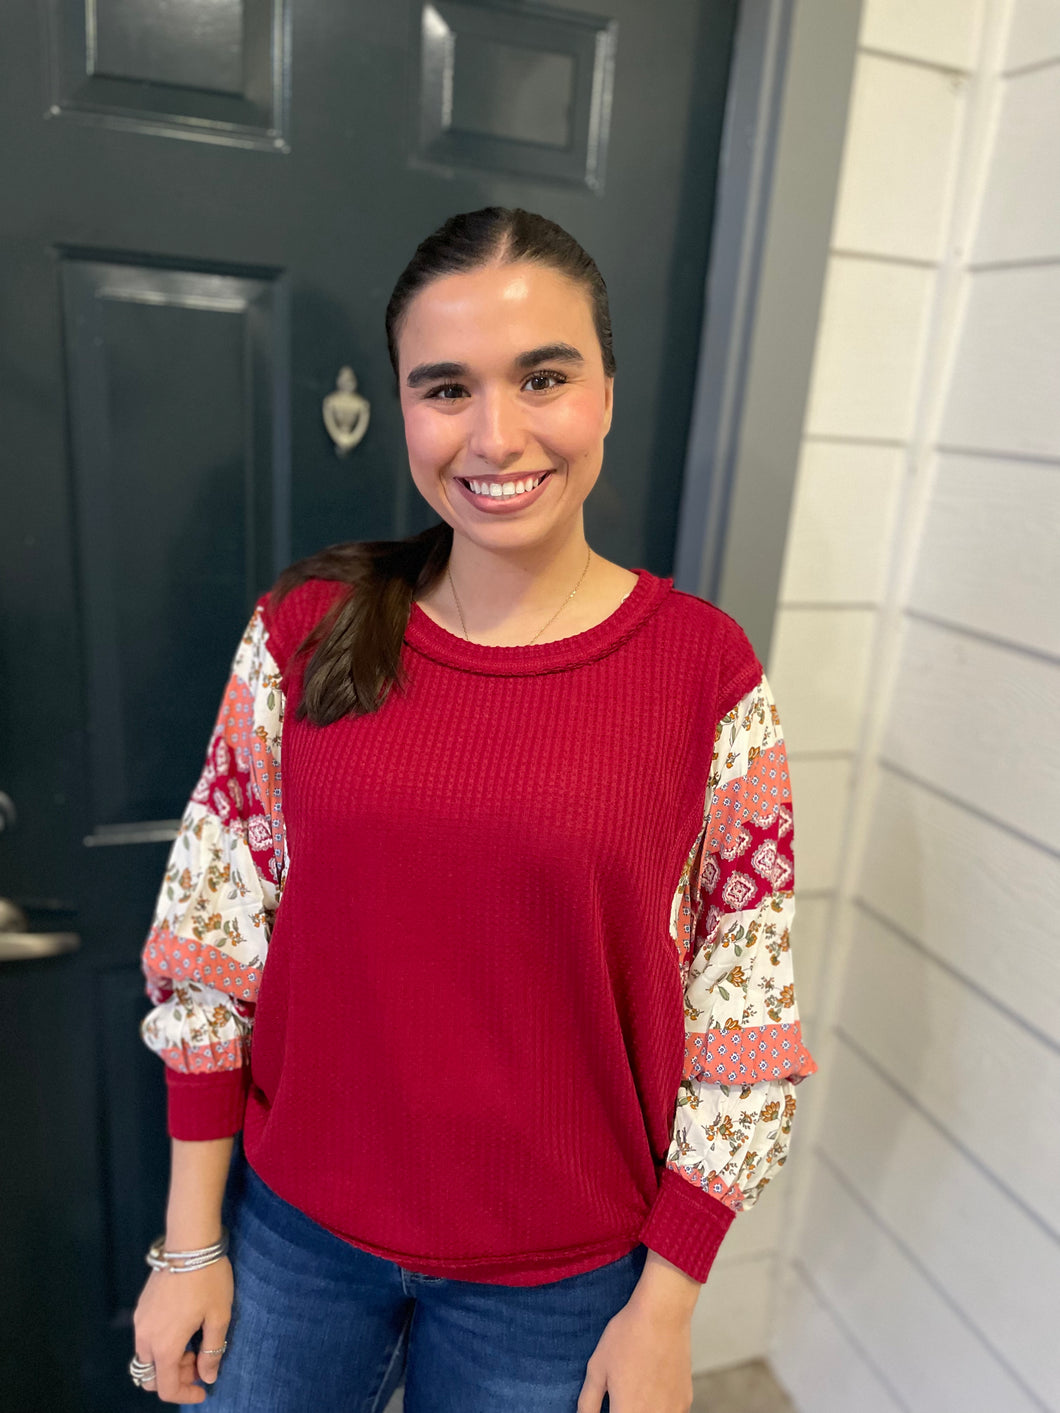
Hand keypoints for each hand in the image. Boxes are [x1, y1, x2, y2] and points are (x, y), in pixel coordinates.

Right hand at [132, 1258, 233, 1402]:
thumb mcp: (219, 1317)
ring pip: (147, 1357)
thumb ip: (212, 1351)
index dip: (185, 1395)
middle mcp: (145, 1337)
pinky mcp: (141, 1306)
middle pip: (152, 1376)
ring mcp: (140, 1320)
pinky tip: (183, 1326)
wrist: (189, 1242)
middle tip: (200, 1360)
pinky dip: (162, 1344)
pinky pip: (146, 1338)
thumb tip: (208, 1376)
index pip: (166, 1388)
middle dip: (176, 1377)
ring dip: (168, 1360)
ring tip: (195, 1341)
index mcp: (164, 1345)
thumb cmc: (208, 1279)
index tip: (204, 1390)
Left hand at [577, 1297, 693, 1411]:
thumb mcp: (597, 1368)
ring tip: (636, 1388)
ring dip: (641, 1409)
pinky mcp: (684, 1402)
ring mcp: (672, 1411)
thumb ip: (588, 1403)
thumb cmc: (628, 1336)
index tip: (608, 1406)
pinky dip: (658, 1408)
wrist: (662, 1313)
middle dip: (624, 1410)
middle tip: (620, 1395)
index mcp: (628, 1412)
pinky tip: (652, 1388)